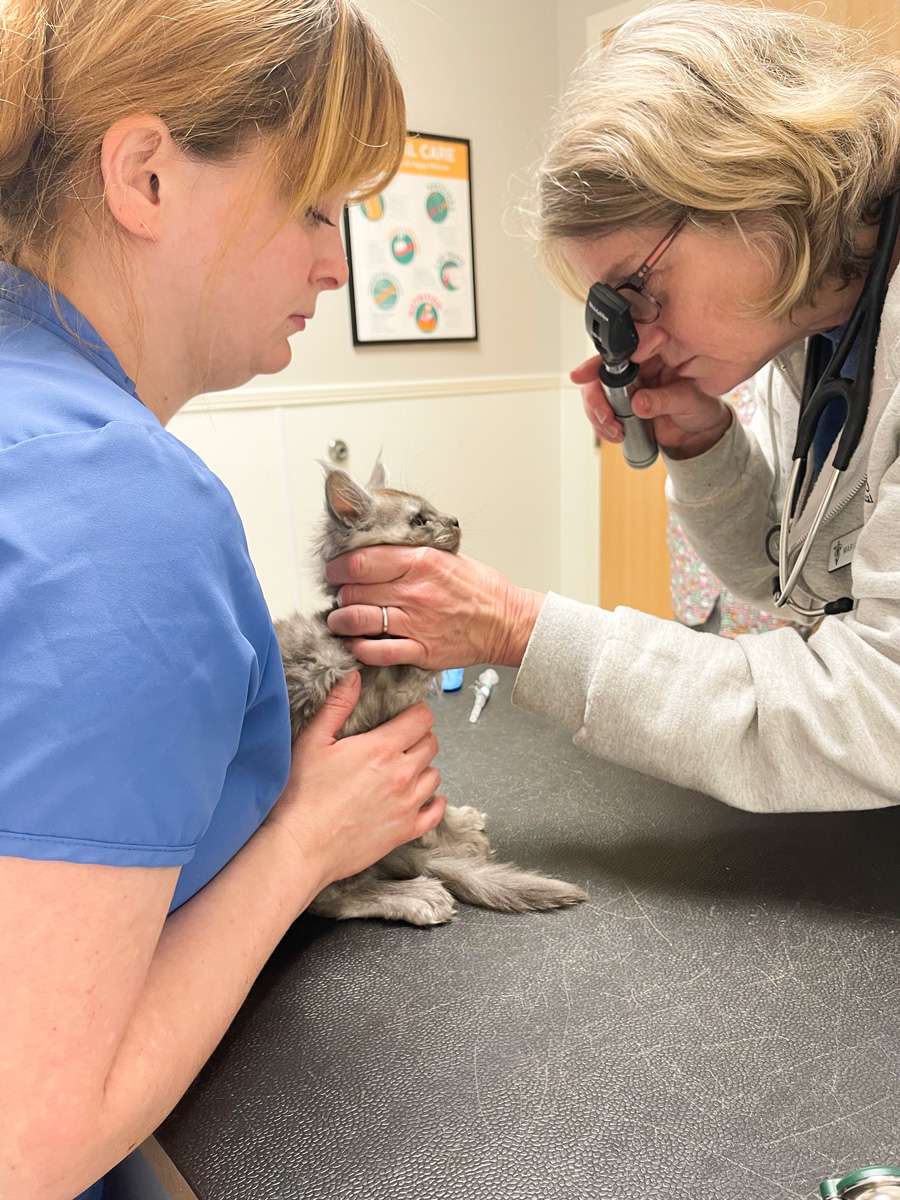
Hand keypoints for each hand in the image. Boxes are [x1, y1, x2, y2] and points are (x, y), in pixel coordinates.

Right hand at [266, 672, 445, 889]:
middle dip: (419, 738)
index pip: (422, 719)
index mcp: (382, 748)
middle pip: (431, 744)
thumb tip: (354, 676)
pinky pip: (435, 811)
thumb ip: (337, 706)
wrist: (302, 846)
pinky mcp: (405, 831)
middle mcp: (403, 774)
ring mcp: (408, 804)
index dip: (415, 713)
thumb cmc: (302, 794)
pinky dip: (433, 802)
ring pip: (435, 776)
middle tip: (401, 741)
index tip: (404, 716)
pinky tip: (420, 798)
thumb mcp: (313, 741)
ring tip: (404, 769)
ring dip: (423, 768)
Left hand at [324, 547, 543, 669]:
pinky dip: (359, 648)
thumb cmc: (480, 589)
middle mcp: (415, 592)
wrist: (506, 621)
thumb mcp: (445, 556)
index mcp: (421, 563)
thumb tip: (374, 552)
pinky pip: (377, 651)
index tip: (333, 570)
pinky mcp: (421, 650)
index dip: (337, 567)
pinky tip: (356, 643)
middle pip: (354, 591)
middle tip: (340, 594)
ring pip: (358, 620)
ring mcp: (416, 623)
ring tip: (340, 620)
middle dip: (340, 593)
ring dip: (341, 621)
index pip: (361, 562)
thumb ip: (408, 555)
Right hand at [571, 353, 732, 459]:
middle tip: (606, 417)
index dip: (598, 362)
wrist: (700, 433)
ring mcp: (626, 388)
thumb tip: (639, 403)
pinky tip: (617, 434)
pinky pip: (600, 413)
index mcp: (655, 354)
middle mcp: (637, 368)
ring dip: (598, 415)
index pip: (621, 350)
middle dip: (596, 397)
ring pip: (595, 394)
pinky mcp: (620, 407)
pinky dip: (602, 426)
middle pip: (600, 373)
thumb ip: (665, 399)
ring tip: (616, 431)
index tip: (583, 375)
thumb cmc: (701, 408)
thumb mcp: (689, 401)